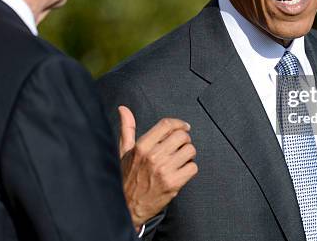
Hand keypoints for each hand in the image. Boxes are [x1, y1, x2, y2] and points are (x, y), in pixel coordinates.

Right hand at [118, 105, 197, 228]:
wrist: (128, 206)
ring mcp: (164, 171)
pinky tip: (181, 171)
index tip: (184, 126)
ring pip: (190, 151)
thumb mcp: (124, 151)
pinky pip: (193, 167)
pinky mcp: (173, 184)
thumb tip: (123, 108)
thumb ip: (127, 128)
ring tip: (180, 159)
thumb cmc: (127, 176)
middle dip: (184, 140)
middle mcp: (153, 157)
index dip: (178, 123)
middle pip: (182, 136)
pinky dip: (190, 168)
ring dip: (188, 154)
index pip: (166, 125)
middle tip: (180, 147)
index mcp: (141, 146)